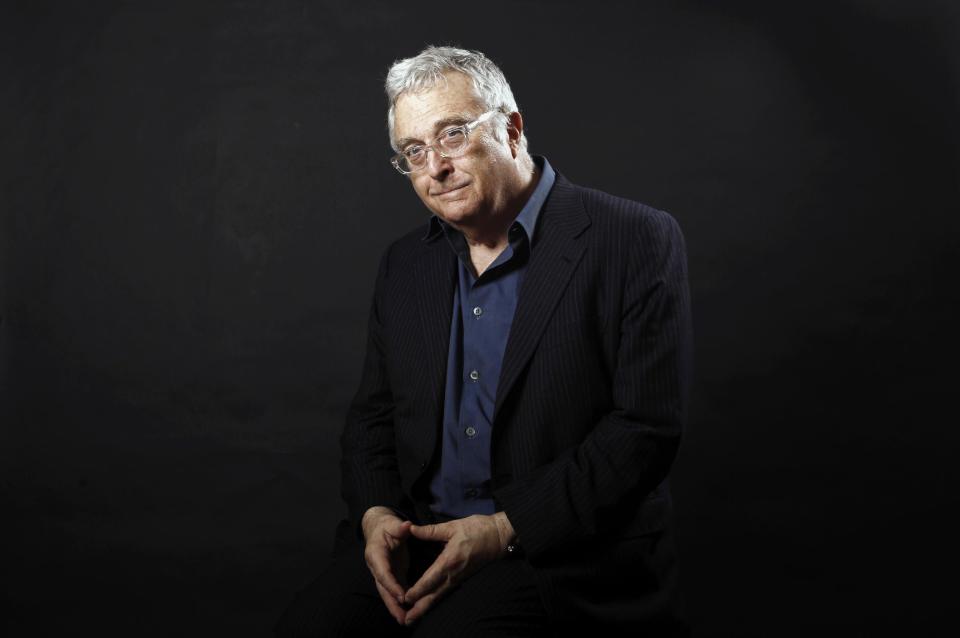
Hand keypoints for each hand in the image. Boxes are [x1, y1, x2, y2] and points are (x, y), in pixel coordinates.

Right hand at [362, 506, 412, 624]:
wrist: (379, 528)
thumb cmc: (386, 526)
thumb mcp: (392, 523)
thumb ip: (399, 526)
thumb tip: (407, 526)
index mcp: (376, 554)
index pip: (383, 572)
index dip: (391, 584)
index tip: (402, 596)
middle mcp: (377, 567)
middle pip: (383, 588)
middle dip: (392, 603)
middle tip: (402, 617)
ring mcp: (384, 573)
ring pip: (388, 592)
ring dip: (395, 607)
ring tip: (405, 620)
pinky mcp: (393, 574)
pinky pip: (395, 590)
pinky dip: (400, 601)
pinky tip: (409, 611)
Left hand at [401, 512, 514, 625]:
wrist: (499, 536)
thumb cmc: (477, 529)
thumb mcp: (452, 527)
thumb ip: (430, 531)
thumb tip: (411, 528)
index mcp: (449, 561)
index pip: (430, 579)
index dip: (418, 590)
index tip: (406, 598)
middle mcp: (454, 574)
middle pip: (434, 595)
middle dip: (420, 607)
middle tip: (406, 619)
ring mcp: (459, 578)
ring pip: (440, 596)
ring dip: (426, 607)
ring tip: (413, 617)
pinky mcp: (462, 578)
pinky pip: (446, 592)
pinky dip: (435, 600)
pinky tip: (428, 604)